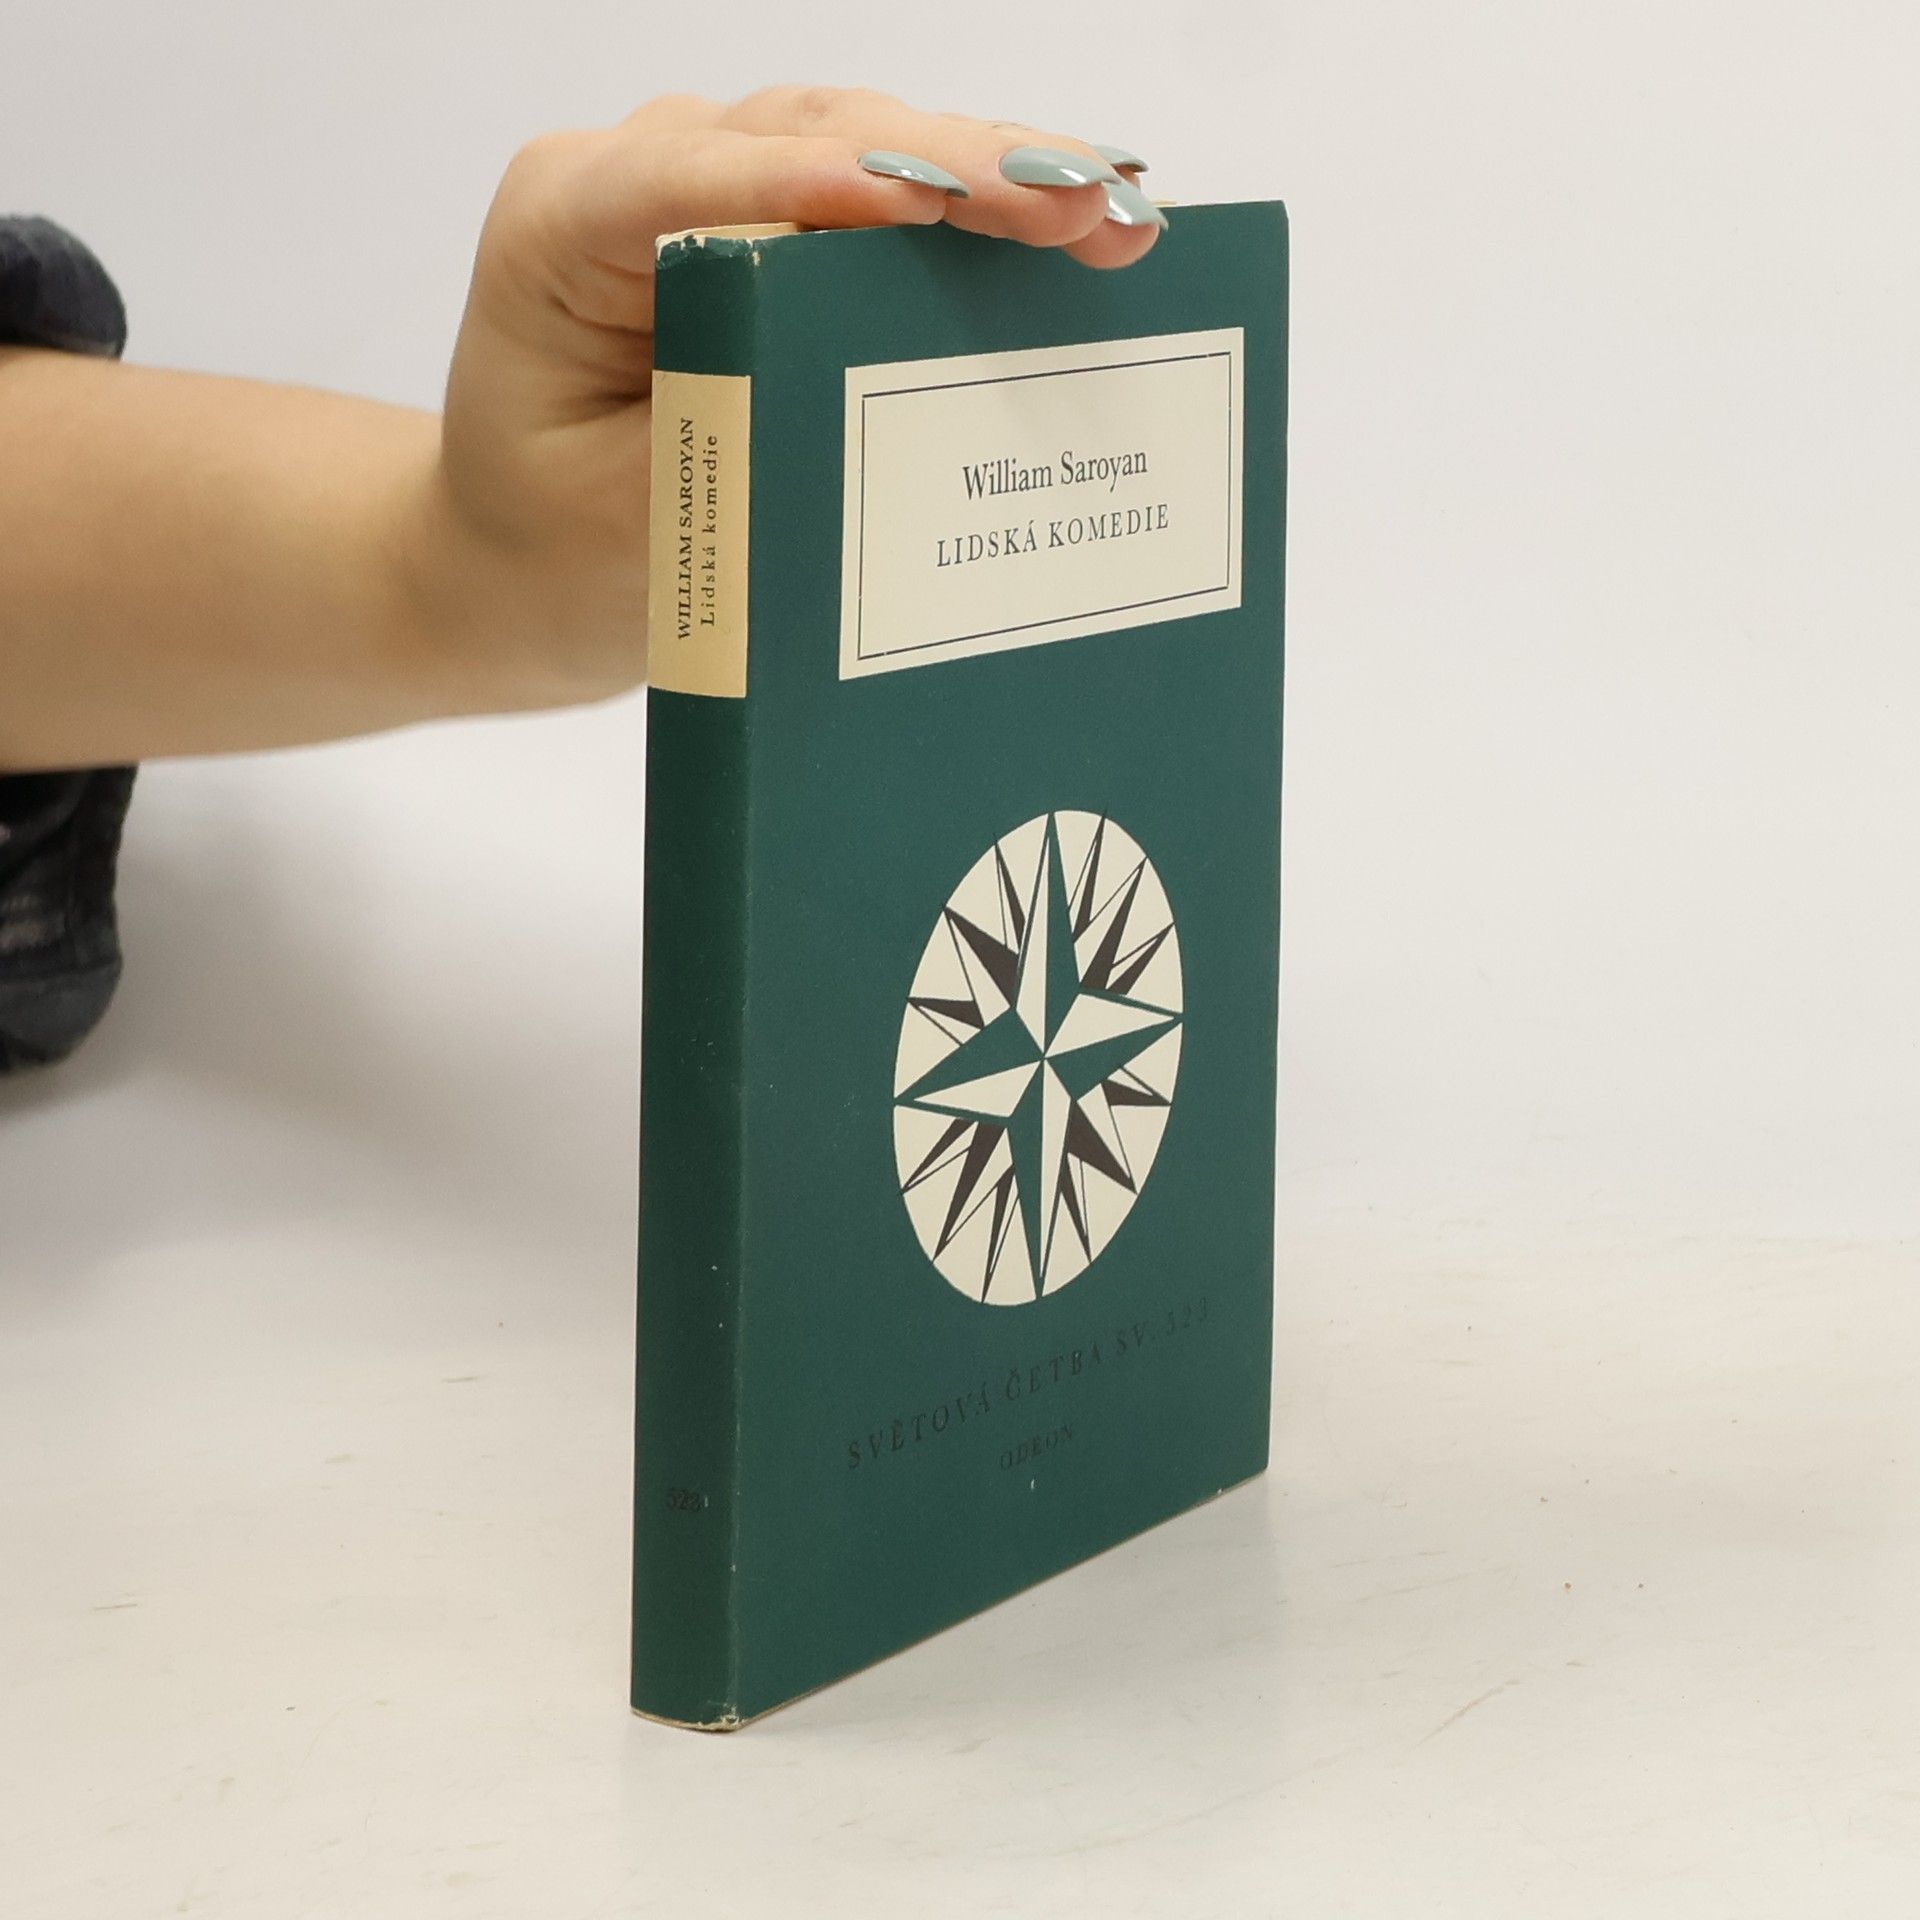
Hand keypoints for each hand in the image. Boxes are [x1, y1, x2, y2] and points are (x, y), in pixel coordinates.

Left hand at [420, 89, 1157, 707]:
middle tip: (1075, 204)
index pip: (685, 183)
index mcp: (561, 232)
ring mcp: (714, 189)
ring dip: (991, 173)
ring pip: (863, 142)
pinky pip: (887, 194)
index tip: (923, 205)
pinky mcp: (780, 226)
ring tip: (1107, 212)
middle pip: (804, 136)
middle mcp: (637, 182)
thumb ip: (730, 450)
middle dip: (949, 168)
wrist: (521, 565)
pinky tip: (1077, 217)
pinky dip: (980, 208)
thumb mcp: (628, 525)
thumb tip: (870, 413)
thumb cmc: (553, 550)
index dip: (813, 183)